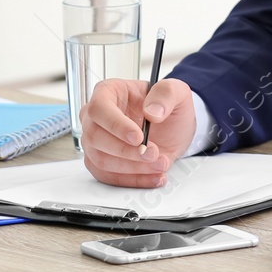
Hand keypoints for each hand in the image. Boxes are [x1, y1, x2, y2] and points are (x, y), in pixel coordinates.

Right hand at [80, 77, 196, 186]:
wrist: (172, 127)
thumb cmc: (167, 105)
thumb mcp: (176, 91)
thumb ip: (166, 94)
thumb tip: (152, 112)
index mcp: (108, 92)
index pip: (100, 108)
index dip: (116, 125)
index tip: (138, 137)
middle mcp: (95, 117)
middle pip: (96, 138)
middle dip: (127, 151)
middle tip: (153, 153)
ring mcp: (95, 141)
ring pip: (102, 160)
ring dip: (132, 168)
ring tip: (160, 164)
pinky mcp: (100, 162)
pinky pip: (109, 177)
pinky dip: (133, 180)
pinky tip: (154, 176)